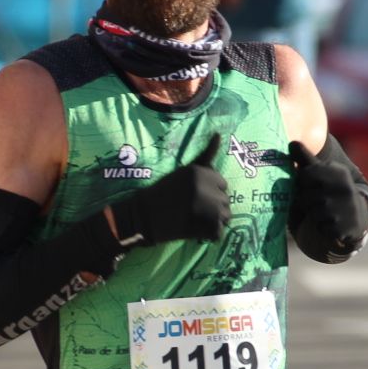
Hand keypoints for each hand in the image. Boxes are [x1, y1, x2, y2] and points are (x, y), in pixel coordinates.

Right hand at [109, 134, 230, 247]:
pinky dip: (208, 236)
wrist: (142, 216)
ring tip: (193, 220)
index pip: (222, 184)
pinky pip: (218, 233)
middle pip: (224, 201)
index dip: (209, 193)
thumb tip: (219, 133)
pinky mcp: (207, 226)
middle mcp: (206, 187)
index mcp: (201, 173)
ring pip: (225, 216)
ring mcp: (208, 208)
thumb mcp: (184, 170)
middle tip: (192, 211)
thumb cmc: (162, 193)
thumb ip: (206, 155)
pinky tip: (194, 232)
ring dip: (212, 221)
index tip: (193, 197)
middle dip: (212, 207)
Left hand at [288, 140, 367, 260]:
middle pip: (306, 195)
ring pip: (312, 213)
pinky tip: (329, 223)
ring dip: (312, 215)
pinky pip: (320, 228)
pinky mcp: (346, 227)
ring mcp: (347, 209)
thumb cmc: (330, 193)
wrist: (355, 218)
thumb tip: (292, 142)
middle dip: (306, 200)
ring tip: (323, 212)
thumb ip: (305, 160)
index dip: (302, 182)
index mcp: (338, 172)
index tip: (309, 184)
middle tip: (315, 200)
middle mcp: (345, 188)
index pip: (305, 175)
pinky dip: (321, 228)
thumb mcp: (321, 174)